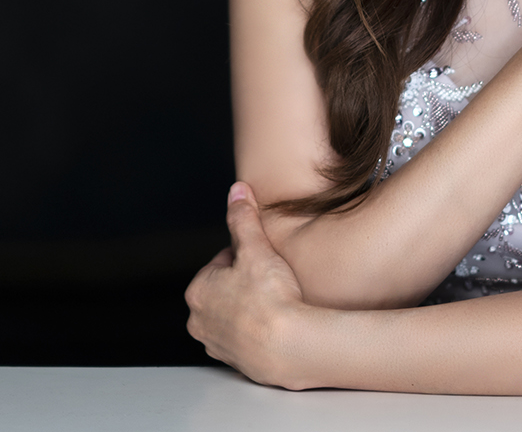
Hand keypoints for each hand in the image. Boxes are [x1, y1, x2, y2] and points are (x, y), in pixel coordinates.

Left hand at [185, 182, 315, 387]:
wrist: (289, 347)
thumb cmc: (271, 301)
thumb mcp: (256, 248)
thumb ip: (244, 218)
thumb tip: (236, 192)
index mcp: (198, 291)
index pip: (222, 260)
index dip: (247, 256)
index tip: (263, 261)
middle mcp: (199, 321)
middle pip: (226, 287)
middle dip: (246, 281)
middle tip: (271, 280)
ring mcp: (215, 344)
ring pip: (234, 312)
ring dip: (250, 305)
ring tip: (274, 302)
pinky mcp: (233, 361)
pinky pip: (244, 336)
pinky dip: (257, 329)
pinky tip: (275, 323)